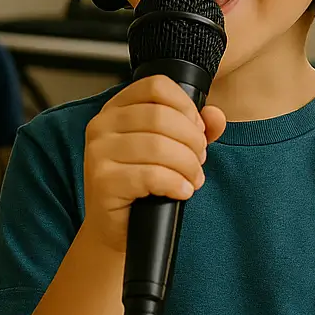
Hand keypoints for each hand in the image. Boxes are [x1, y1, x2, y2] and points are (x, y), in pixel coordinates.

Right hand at [81, 74, 226, 252]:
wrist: (117, 229)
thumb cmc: (140, 186)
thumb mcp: (170, 151)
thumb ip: (195, 129)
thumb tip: (215, 116)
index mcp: (116, 110)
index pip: (155, 85)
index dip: (185, 106)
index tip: (198, 129)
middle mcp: (101, 126)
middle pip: (161, 116)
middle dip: (191, 140)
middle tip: (198, 160)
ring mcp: (98, 153)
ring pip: (158, 146)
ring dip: (187, 165)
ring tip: (192, 179)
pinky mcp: (103, 180)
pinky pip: (151, 175)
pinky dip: (176, 183)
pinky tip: (181, 191)